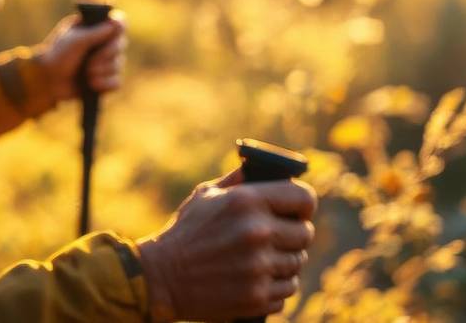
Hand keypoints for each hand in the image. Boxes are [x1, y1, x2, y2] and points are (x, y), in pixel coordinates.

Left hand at [33, 12, 126, 104]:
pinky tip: (93, 85)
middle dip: (107, 55)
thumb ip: (95, 32)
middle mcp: (102, 43)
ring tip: (86, 75)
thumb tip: (115, 24)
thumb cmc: (57, 56)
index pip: (118, 22)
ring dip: (102, 71)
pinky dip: (106, 84)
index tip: (113, 32)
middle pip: (121, 44)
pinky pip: (117, 82)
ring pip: (119, 65)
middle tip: (90, 62)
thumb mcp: (75, 40)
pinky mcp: (104, 80)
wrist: (47, 81)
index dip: (119, 27)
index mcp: (94, 28)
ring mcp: (104, 62)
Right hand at [136, 170, 316, 321]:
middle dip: (293, 237)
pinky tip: (254, 280)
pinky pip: (286, 291)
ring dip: (283, 263)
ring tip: (260, 261)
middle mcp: (258, 232)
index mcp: (248, 201)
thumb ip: (240, 181)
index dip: (303, 206)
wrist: (161, 277)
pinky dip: (274, 288)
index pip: (305, 198)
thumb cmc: (185, 232)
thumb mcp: (207, 195)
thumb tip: (267, 167)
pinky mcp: (256, 297)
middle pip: (305, 235)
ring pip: (297, 265)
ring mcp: (258, 267)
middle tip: (275, 240)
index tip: (297, 213)